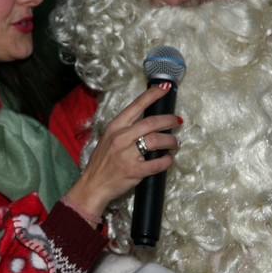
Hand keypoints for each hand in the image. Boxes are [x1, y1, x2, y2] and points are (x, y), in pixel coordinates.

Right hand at [64, 86, 181, 216]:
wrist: (93, 184)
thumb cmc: (102, 161)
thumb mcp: (108, 138)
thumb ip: (125, 129)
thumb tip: (149, 122)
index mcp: (115, 126)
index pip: (136, 106)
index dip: (152, 95)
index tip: (165, 88)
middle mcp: (121, 137)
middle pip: (151, 123)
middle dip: (169, 120)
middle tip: (177, 120)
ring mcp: (127, 154)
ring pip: (156, 141)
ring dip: (170, 141)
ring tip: (174, 143)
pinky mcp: (134, 171)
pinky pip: (157, 164)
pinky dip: (166, 160)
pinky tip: (168, 159)